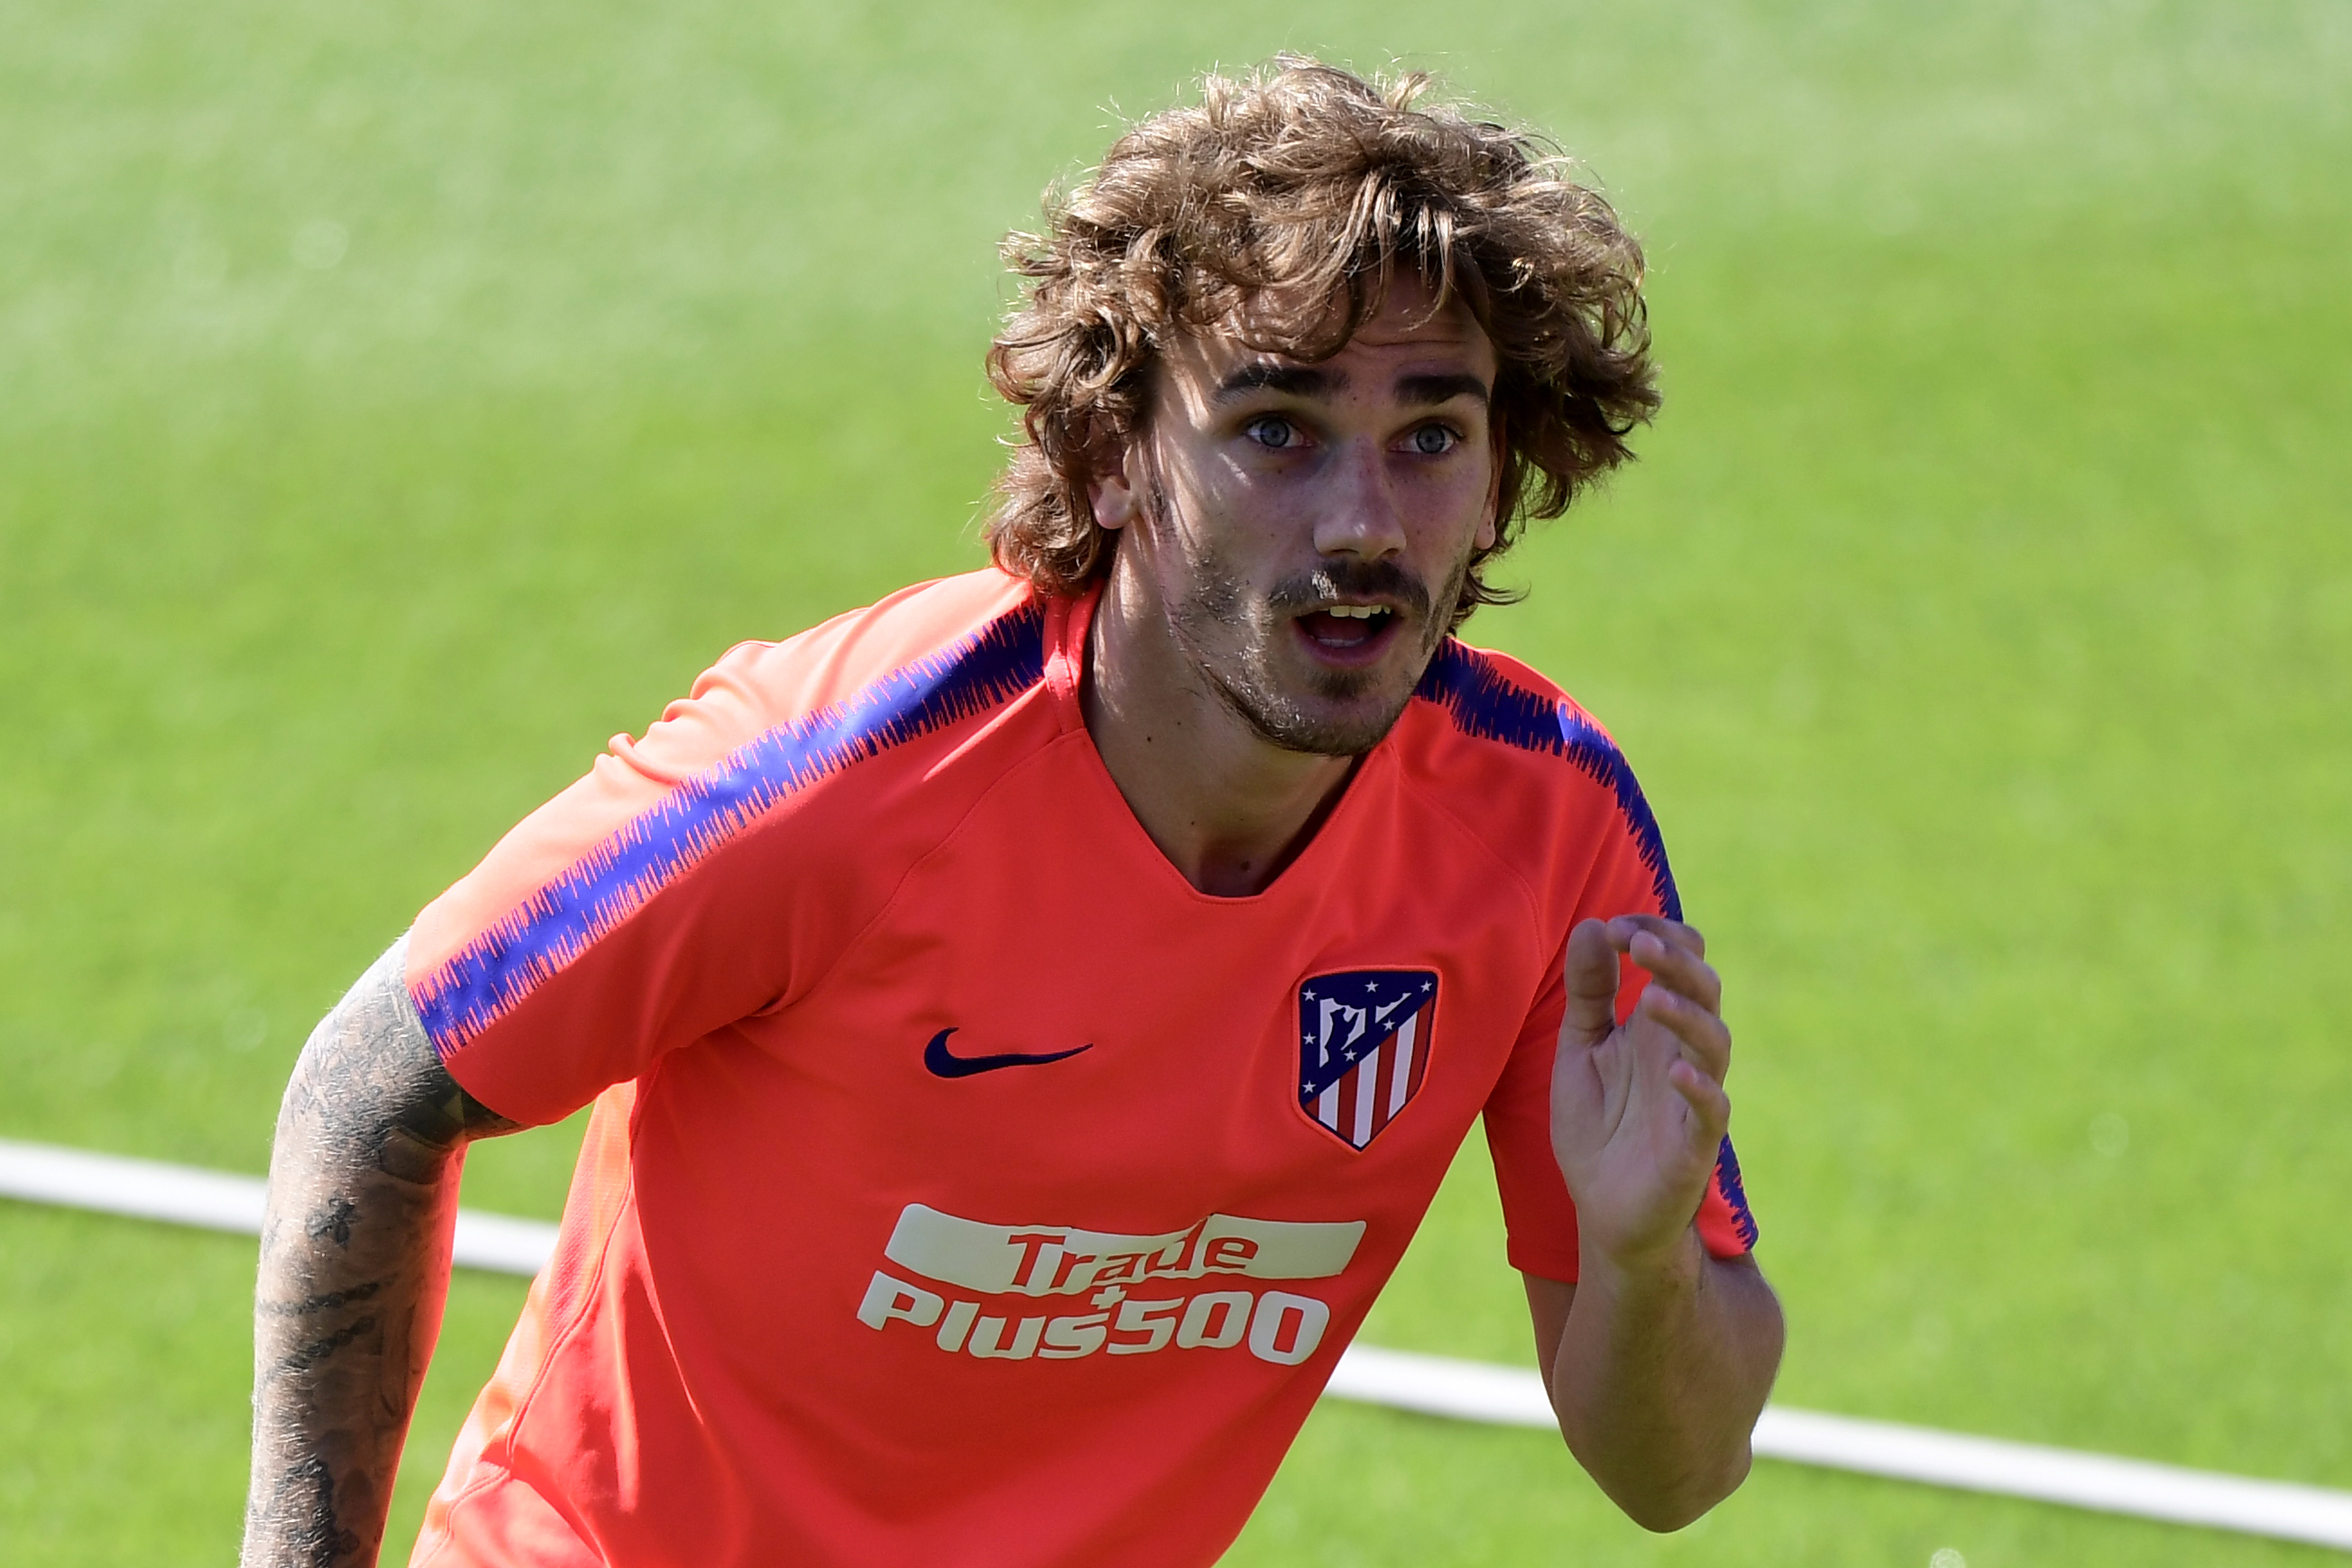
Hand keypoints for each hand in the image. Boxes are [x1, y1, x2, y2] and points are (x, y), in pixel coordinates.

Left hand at [1549, 915, 1731, 1272]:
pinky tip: (1677, 1074)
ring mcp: (1693, 1097)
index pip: (1679, 960)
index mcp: (1656, 1026)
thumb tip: (1592, 925)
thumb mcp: (1581, 1049)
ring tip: (1652, 998)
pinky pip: (1713, 1112)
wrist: (1605, 1211)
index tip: (1613, 928)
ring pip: (1716, 1043)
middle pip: (1704, 990)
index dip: (1655, 934)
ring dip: (1688, 1016)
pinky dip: (1701, 1090)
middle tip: (1638, 943)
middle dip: (1677, 960)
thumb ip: (1589, 991)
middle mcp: (1682, 1053)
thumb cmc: (1598, 1126)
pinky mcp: (1695, 1146)